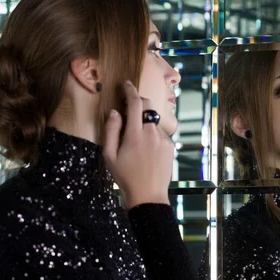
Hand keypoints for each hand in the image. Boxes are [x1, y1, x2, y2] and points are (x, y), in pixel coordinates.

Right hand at [103, 80, 173, 208]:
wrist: (148, 195)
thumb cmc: (125, 177)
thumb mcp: (109, 155)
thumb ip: (111, 130)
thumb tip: (115, 111)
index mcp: (135, 135)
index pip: (135, 103)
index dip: (130, 90)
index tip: (126, 84)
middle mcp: (151, 134)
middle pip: (148, 105)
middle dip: (139, 100)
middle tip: (128, 106)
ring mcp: (163, 139)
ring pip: (153, 120)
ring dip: (144, 121)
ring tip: (135, 139)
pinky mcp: (170, 146)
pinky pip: (160, 132)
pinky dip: (151, 133)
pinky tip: (145, 149)